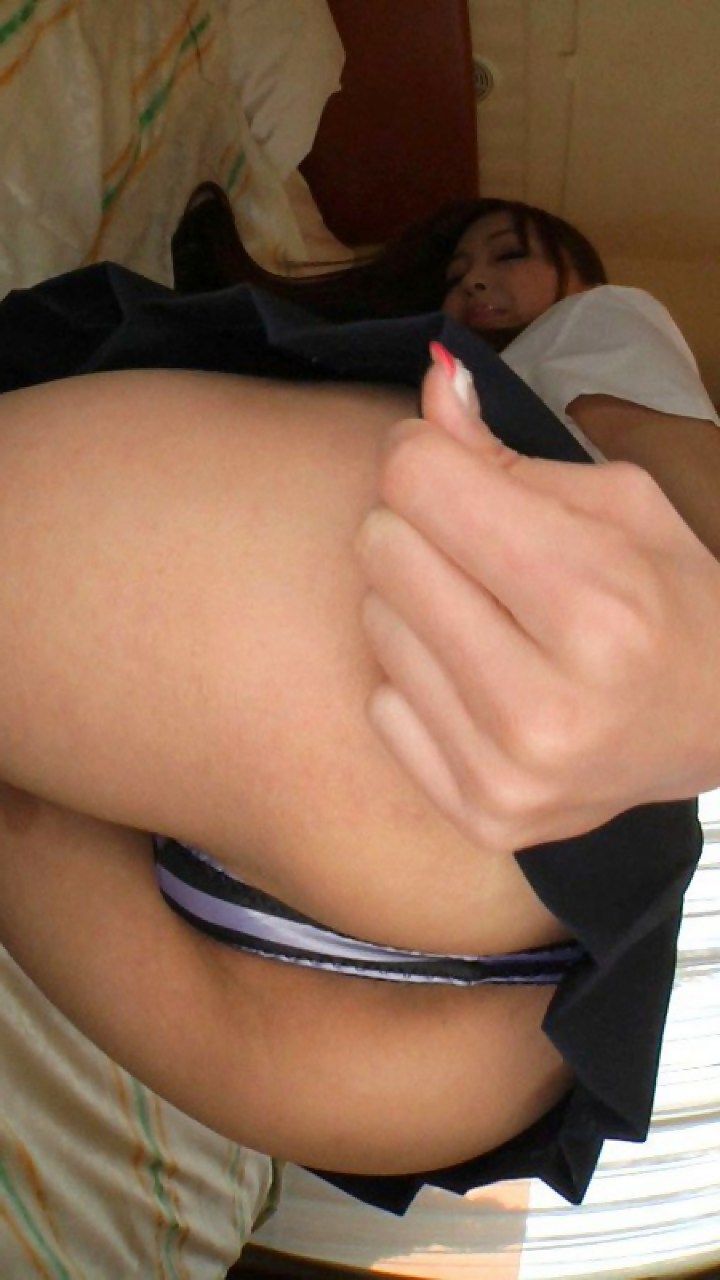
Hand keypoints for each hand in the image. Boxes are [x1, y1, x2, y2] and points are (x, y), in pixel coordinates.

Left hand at [357, 344, 719, 850]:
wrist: (717, 728)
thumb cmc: (671, 600)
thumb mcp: (617, 504)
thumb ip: (506, 450)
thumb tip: (430, 377)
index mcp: (594, 606)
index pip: (421, 484)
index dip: (425, 455)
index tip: (452, 467)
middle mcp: (542, 703)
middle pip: (382, 548)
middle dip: (419, 526)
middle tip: (476, 548)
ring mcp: (504, 773)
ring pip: (374, 621)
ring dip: (418, 602)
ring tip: (490, 618)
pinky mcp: (477, 814)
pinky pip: (381, 701)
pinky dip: (420, 677)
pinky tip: (481, 680)